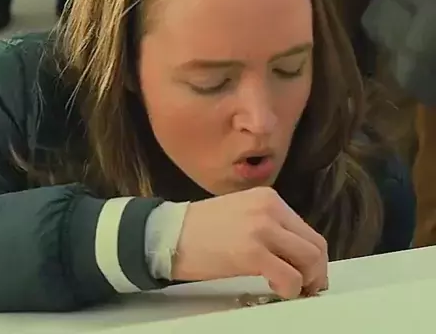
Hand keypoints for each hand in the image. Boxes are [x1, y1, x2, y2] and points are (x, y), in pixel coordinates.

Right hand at [172, 187, 327, 299]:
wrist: (172, 233)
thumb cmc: (203, 227)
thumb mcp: (243, 212)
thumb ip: (270, 224)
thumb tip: (293, 252)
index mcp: (268, 198)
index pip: (307, 230)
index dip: (313, 257)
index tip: (307, 274)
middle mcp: (270, 208)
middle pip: (315, 245)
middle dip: (316, 272)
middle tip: (306, 287)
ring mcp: (262, 228)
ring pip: (309, 260)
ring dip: (306, 281)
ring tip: (289, 289)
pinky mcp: (253, 252)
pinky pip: (290, 277)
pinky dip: (289, 290)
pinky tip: (275, 289)